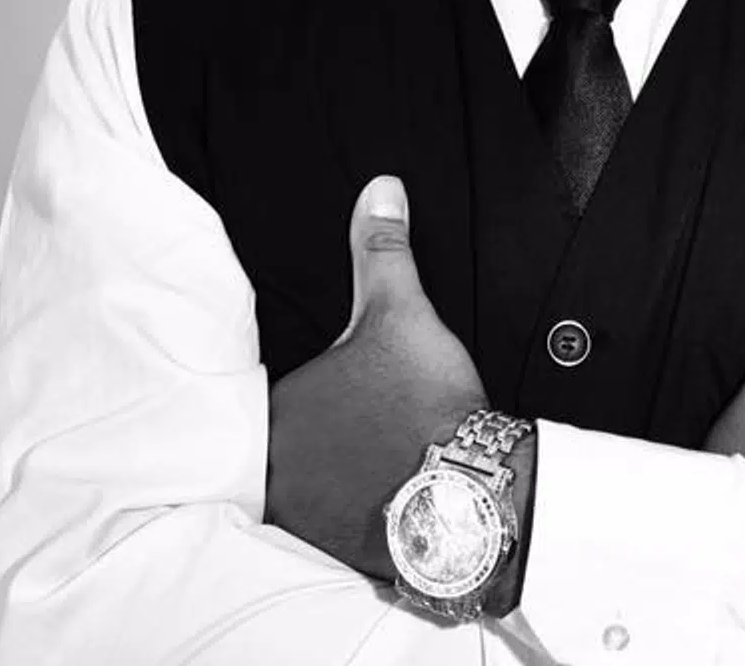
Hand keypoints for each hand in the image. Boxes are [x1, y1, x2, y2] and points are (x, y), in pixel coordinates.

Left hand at [266, 175, 487, 578]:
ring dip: (334, 476)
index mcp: (276, 410)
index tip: (356, 391)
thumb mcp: (400, 312)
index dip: (321, 390)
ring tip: (380, 459)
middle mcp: (273, 471)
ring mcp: (301, 520)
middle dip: (323, 434)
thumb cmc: (425, 400)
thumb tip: (380, 191)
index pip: (278, 394)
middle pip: (287, 443)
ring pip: (307, 487)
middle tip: (370, 426)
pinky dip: (354, 512)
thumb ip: (380, 251)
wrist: (471, 488)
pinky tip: (387, 494)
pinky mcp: (334, 554)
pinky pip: (332, 526)